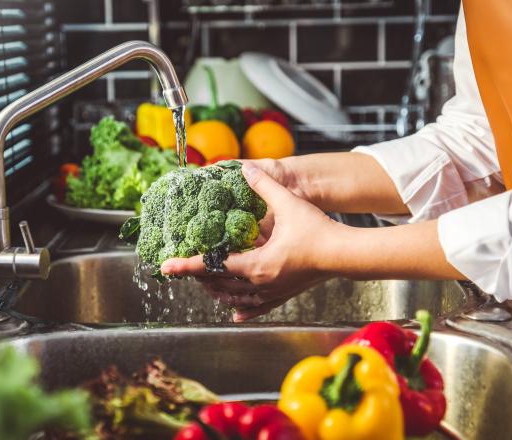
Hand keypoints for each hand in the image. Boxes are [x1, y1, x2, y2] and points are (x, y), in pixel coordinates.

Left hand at [161, 162, 346, 320]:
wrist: (345, 255)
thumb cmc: (318, 232)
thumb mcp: (288, 205)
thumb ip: (264, 187)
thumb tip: (246, 169)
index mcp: (256, 264)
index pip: (212, 265)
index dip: (186, 265)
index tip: (166, 267)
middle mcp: (260, 283)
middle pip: (219, 284)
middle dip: (199, 276)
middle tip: (184, 268)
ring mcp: (271, 292)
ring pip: (235, 298)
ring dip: (218, 291)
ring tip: (205, 284)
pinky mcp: (283, 294)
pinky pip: (258, 307)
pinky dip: (244, 309)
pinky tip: (236, 313)